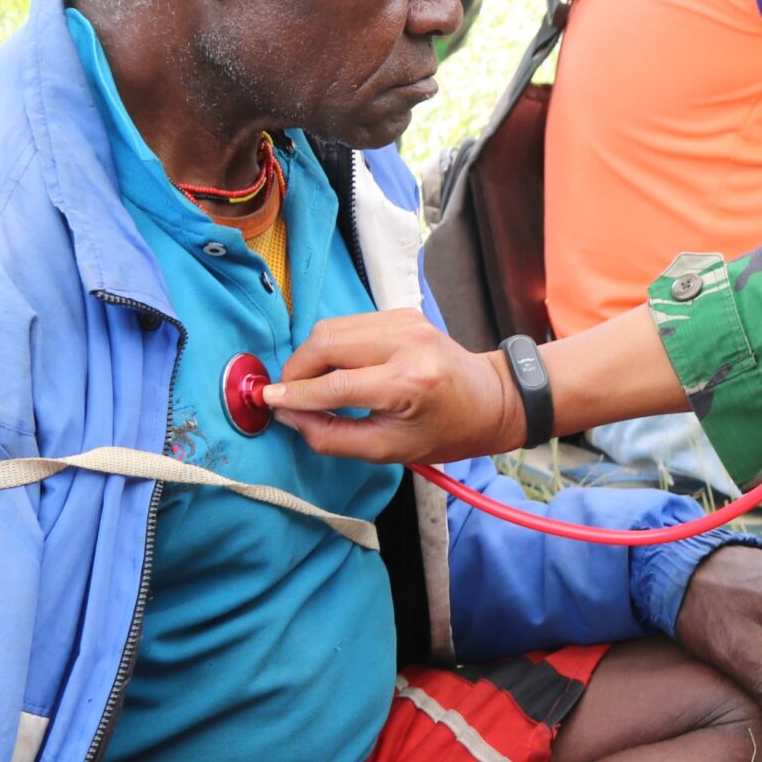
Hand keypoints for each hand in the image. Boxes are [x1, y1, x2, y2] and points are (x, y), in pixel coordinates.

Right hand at [267, 310, 520, 463]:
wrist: (492, 399)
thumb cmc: (446, 432)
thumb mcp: (388, 450)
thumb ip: (332, 436)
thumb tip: (289, 415)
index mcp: (408, 383)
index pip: (334, 385)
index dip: (295, 394)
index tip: (268, 401)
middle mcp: (407, 343)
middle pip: (325, 343)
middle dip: (296, 369)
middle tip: (288, 394)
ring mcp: (406, 321)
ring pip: (332, 328)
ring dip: (312, 356)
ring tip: (311, 384)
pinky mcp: (404, 312)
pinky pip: (350, 324)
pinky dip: (333, 345)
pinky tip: (338, 369)